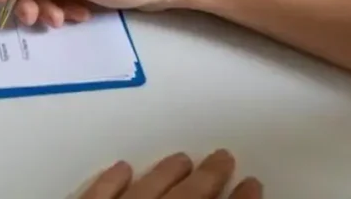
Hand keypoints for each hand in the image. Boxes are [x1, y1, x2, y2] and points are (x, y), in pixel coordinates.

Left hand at [80, 150, 261, 198]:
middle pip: (187, 196)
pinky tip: (122, 168)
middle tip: (223, 157)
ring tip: (181, 158)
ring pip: (146, 189)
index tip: (253, 184)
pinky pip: (96, 194)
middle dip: (209, 176)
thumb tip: (225, 197)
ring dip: (165, 173)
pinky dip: (111, 181)